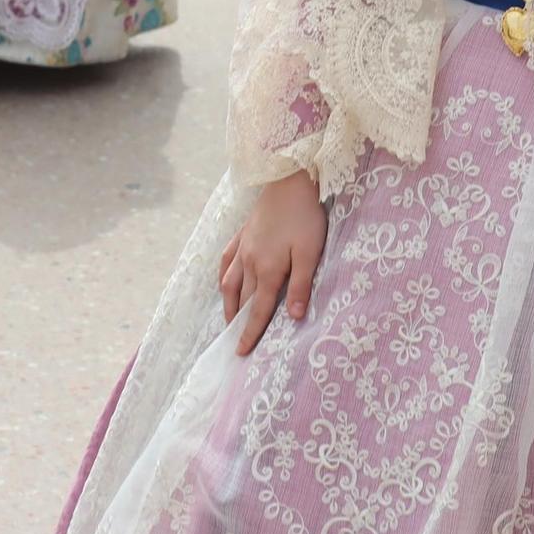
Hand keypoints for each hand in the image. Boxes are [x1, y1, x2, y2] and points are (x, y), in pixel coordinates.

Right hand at [219, 169, 326, 355]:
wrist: (289, 181)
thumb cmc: (304, 217)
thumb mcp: (309, 252)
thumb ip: (300, 285)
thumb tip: (293, 317)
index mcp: (267, 270)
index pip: (257, 310)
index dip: (250, 333)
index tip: (241, 353)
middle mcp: (249, 262)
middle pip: (240, 300)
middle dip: (236, 323)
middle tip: (234, 343)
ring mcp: (243, 247)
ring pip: (228, 283)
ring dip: (227, 305)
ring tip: (228, 320)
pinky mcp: (242, 234)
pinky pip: (226, 261)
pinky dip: (223, 277)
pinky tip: (224, 282)